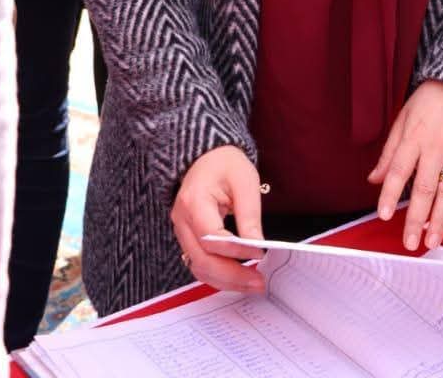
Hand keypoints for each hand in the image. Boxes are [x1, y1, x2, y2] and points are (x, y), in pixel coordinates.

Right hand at [171, 145, 265, 293]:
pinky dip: (219, 276)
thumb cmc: (226, 164)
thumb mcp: (245, 180)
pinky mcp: (189, 239)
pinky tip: (239, 278)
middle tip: (259, 282)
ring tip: (253, 283)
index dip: (236, 250)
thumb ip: (249, 214)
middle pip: (202, 260)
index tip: (260, 253)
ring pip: (199, 268)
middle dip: (232, 275)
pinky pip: (200, 264)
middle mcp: (182, 220)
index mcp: (193, 201)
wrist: (208, 157)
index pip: (211, 236)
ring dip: (226, 281)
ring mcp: (182, 232)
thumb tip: (257, 246)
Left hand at [368, 79, 442, 252]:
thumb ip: (389, 153)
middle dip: (416, 218)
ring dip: (441, 220)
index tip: (383, 215)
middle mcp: (436, 148)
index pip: (399, 170)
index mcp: (413, 137)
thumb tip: (373, 180)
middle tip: (410, 243)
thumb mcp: (402, 120)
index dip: (390, 193)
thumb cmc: (428, 102)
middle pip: (424, 187)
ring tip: (432, 242)